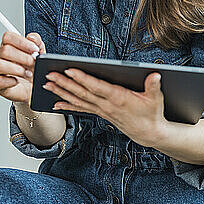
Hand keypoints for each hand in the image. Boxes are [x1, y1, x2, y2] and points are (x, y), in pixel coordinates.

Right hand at [0, 31, 44, 103]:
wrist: (33, 87)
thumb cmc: (33, 69)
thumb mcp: (40, 53)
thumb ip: (37, 42)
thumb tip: (32, 37)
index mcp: (9, 46)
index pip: (8, 37)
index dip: (21, 42)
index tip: (34, 49)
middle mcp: (0, 56)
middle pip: (5, 50)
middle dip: (23, 57)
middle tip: (33, 62)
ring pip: (0, 65)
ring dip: (17, 69)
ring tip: (28, 73)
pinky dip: (11, 81)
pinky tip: (18, 81)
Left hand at [43, 69, 166, 146]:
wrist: (149, 134)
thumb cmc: (152, 113)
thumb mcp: (156, 99)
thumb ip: (153, 86)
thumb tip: (155, 75)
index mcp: (119, 98)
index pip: (96, 87)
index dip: (82, 78)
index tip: (69, 70)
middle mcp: (107, 105)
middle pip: (82, 92)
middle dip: (64, 83)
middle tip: (49, 75)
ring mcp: (102, 110)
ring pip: (78, 100)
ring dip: (61, 92)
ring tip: (46, 84)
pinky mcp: (100, 113)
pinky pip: (81, 108)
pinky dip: (67, 105)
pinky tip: (55, 103)